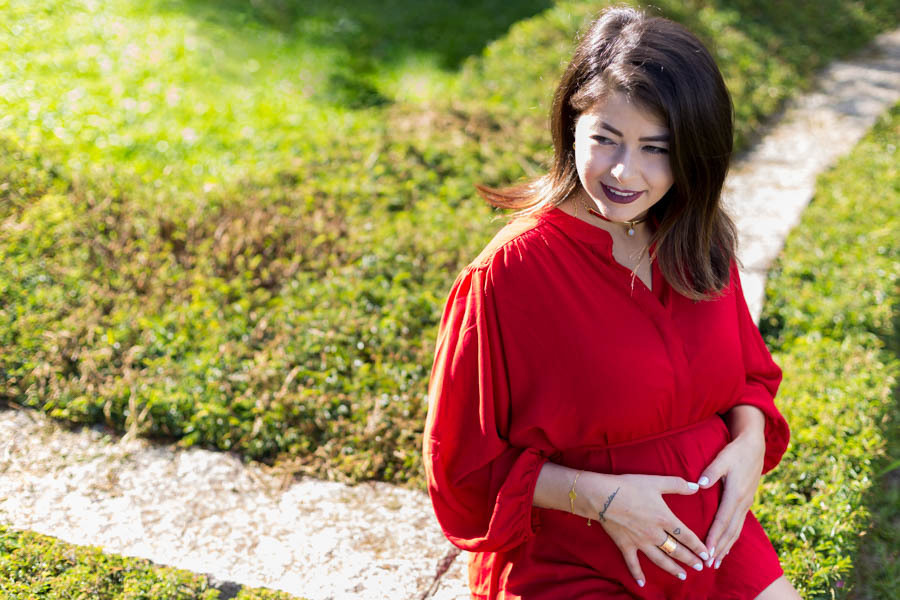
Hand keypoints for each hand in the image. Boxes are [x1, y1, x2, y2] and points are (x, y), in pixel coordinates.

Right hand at [581, 473, 709, 585]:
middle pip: (676, 550)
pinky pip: (633, 563)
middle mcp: (655, 534)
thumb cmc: (630, 486)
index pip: (686, 536)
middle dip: (689, 560)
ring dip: (672, 568)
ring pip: (660, 559)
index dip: (698, 546)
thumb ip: (677, 484)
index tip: (707, 555)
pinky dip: (637, 574)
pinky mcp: (625, 545)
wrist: (603, 496)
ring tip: (682, 576)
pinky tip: (642, 583)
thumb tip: (696, 486)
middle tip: (700, 567)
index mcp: (664, 518)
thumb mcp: (656, 481)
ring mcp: (640, 542)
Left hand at [697, 430, 764, 567]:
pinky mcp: (746, 502)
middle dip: (720, 548)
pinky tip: (727, 545)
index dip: (714, 537)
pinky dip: (732, 537)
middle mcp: (743, 502)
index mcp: (735, 494)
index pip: (723, 521)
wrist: (755, 446)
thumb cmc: (735, 451)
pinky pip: (739, 524)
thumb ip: (711, 470)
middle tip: (710, 564)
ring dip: (727, 546)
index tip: (706, 550)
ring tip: (717, 562)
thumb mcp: (723, 458)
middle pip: (730, 531)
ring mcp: (746, 503)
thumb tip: (700, 484)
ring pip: (736, 530)